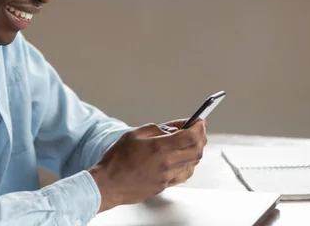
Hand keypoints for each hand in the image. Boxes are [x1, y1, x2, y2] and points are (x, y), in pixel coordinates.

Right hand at [89, 119, 206, 212]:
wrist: (108, 184)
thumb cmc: (117, 159)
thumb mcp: (133, 135)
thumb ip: (155, 129)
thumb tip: (173, 129)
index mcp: (159, 148)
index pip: (190, 137)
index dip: (198, 128)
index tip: (199, 122)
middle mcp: (166, 164)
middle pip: (197, 151)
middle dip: (201, 138)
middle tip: (198, 130)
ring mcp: (166, 177)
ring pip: (192, 164)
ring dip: (194, 151)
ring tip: (188, 143)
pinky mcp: (164, 186)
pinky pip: (183, 175)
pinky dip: (187, 165)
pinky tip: (181, 159)